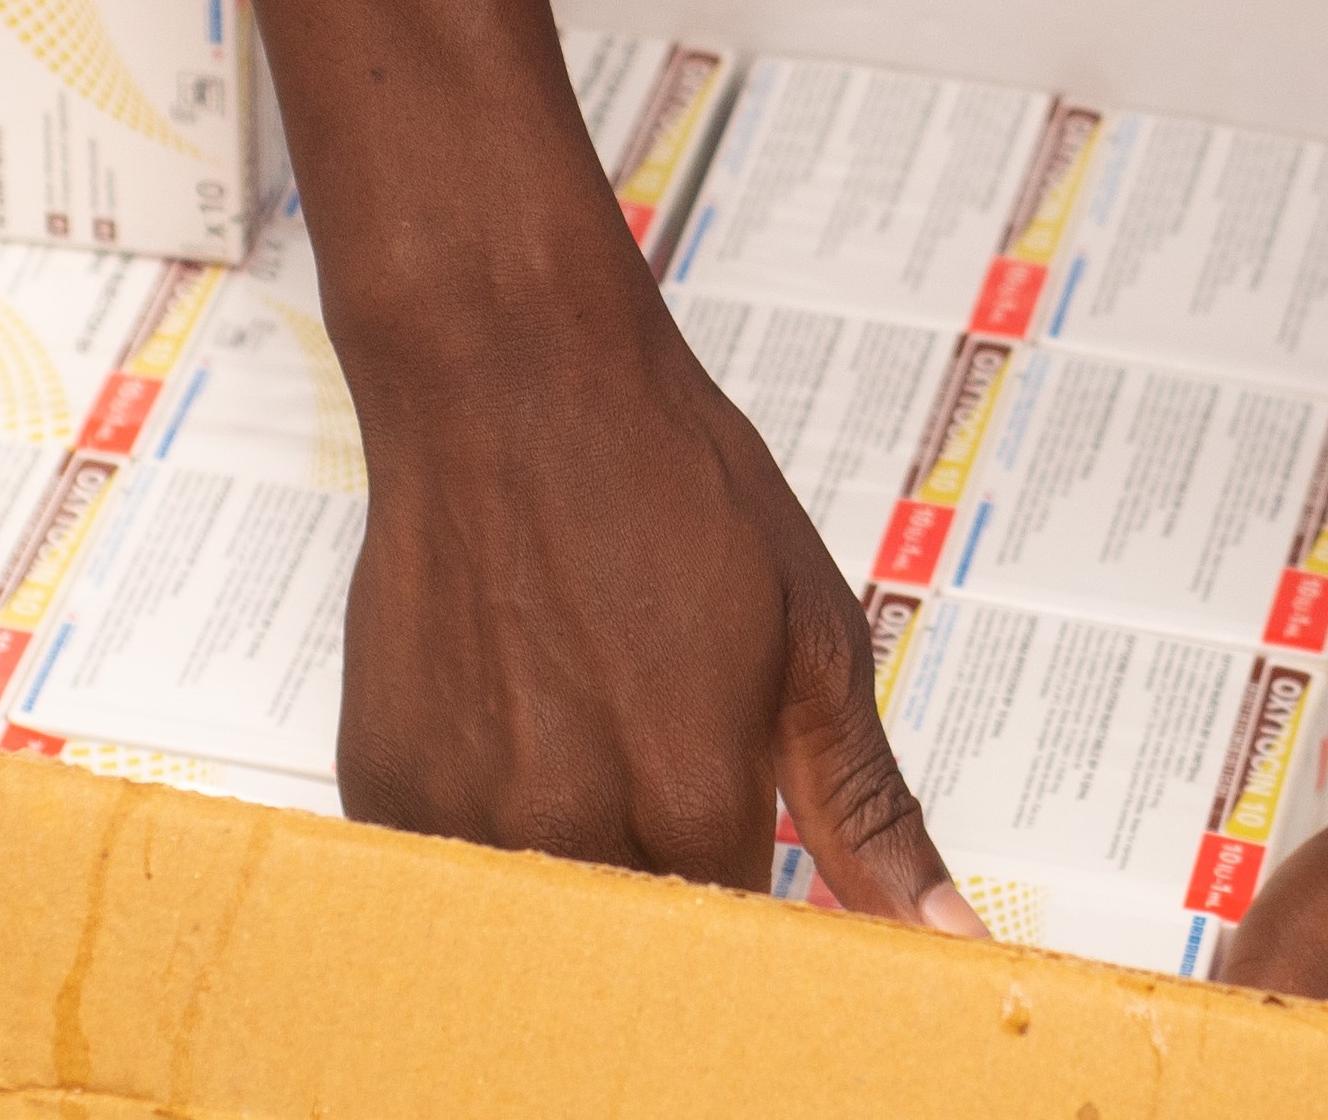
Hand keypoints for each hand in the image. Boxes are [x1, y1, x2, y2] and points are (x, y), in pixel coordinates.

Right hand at [332, 296, 981, 937]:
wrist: (507, 377)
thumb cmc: (667, 483)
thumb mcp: (811, 637)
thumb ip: (867, 810)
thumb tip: (945, 935)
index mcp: (694, 798)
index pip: (740, 950)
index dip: (761, 925)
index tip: (761, 872)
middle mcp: (567, 826)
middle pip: (636, 951)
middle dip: (671, 897)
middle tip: (671, 782)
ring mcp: (461, 812)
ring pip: (541, 916)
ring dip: (578, 861)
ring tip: (590, 732)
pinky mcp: (382, 787)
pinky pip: (452, 870)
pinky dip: (491, 833)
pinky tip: (518, 732)